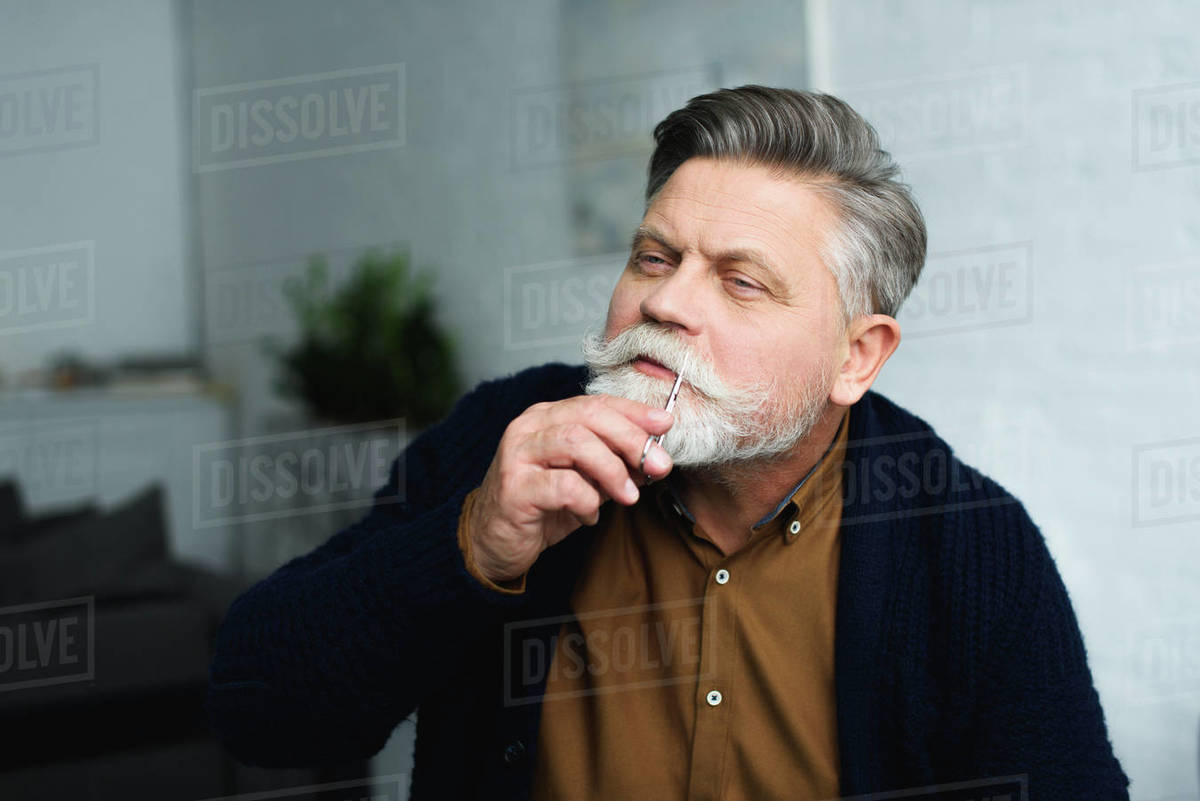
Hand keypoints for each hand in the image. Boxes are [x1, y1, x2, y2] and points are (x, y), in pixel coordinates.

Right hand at [466, 394, 674, 582]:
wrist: (494, 543)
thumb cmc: (542, 507)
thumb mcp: (585, 480)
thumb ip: (613, 464)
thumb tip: (654, 456)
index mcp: (547, 417)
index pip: (596, 402)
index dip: (634, 412)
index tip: (665, 424)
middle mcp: (529, 427)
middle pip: (588, 416)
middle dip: (631, 439)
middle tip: (658, 465)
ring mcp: (517, 455)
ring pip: (575, 442)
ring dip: (612, 470)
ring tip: (628, 496)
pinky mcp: (513, 488)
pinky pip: (563, 486)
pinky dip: (586, 501)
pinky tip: (588, 516)